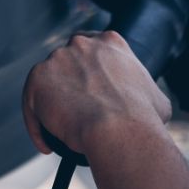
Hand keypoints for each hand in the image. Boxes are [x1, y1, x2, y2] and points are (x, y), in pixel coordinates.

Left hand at [23, 31, 170, 157]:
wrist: (120, 131)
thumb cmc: (143, 121)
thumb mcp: (156, 99)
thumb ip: (143, 92)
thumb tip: (143, 104)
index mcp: (111, 43)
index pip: (90, 51)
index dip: (86, 73)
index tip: (86, 93)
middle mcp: (83, 44)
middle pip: (66, 64)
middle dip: (68, 88)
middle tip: (73, 115)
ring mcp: (58, 58)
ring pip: (47, 85)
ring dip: (51, 108)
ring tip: (60, 136)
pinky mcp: (38, 78)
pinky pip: (32, 104)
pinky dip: (37, 126)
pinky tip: (47, 145)